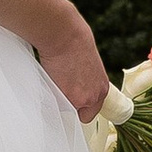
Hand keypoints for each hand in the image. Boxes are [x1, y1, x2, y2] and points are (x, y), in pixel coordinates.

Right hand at [36, 3, 109, 120]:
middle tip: (62, 87)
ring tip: (55, 77)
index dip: (82, 106)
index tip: (74, 98)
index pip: (93, 111)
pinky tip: (49, 77)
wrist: (66, 35)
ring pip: (65, 109)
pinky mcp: (66, 99)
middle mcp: (95, 97)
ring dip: (59, 99)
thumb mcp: (87, 65)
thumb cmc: (74, 42)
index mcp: (102, 88)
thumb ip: (85, 80)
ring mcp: (80, 100)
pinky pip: (54, 105)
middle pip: (81, 115)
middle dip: (71, 106)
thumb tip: (74, 84)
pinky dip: (49, 95)